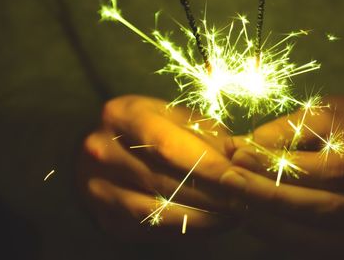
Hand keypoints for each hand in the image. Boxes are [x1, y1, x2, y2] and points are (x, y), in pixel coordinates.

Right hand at [77, 95, 233, 239]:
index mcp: (122, 114)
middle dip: (210, 194)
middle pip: (164, 179)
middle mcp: (101, 150)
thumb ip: (210, 137)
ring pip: (157, 209)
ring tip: (233, 215)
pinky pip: (151, 227)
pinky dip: (186, 228)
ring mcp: (98, 186)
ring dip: (202, 216)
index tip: (238, 178)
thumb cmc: (157, 129)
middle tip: (242, 200)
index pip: (168, 146)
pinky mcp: (106, 216)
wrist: (111, 149)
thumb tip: (245, 162)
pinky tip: (211, 223)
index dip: (207, 165)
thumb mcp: (181, 119)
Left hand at [221, 96, 343, 257]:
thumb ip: (285, 131)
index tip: (240, 155)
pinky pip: (319, 251)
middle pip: (326, 208)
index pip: (331, 170)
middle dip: (269, 196)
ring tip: (235, 201)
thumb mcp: (327, 112)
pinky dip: (283, 237)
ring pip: (321, 238)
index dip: (281, 166)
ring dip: (271, 222)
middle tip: (229, 180)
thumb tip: (237, 149)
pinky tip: (255, 218)